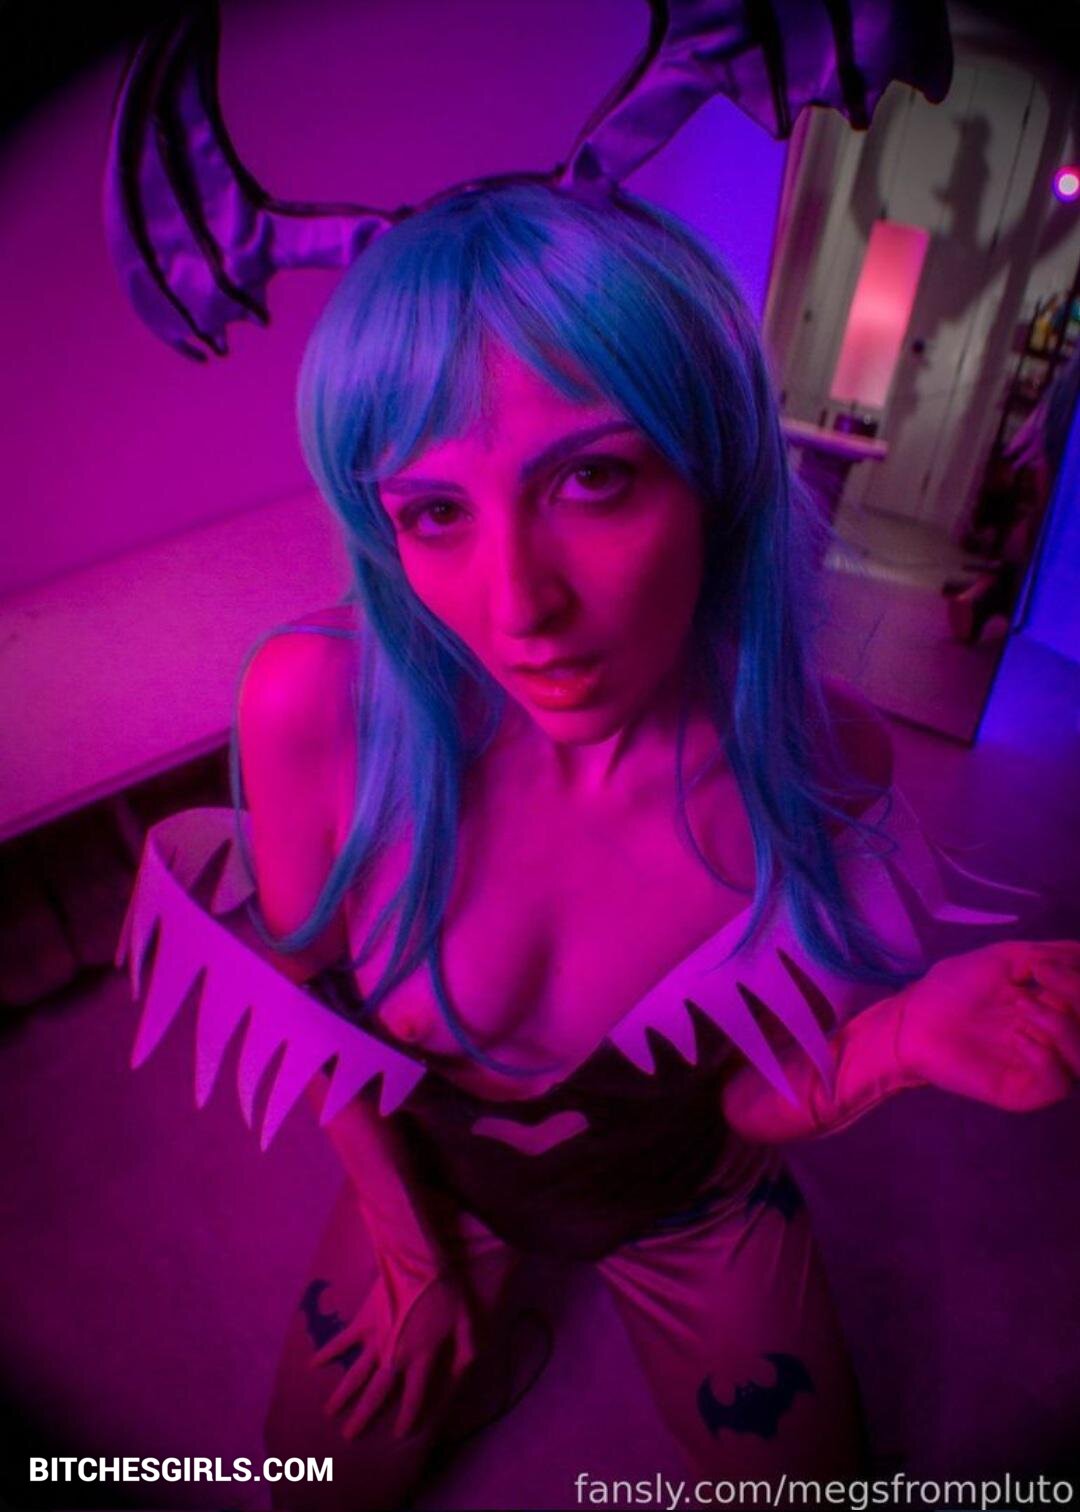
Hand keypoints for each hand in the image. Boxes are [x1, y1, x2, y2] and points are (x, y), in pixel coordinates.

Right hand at [311, 1246, 479, 1441]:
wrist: (420, 1259)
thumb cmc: (446, 1289)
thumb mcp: (466, 1320)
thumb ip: (466, 1350)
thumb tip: (463, 1374)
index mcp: (422, 1357)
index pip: (414, 1397)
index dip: (408, 1418)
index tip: (398, 1435)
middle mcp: (396, 1355)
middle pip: (377, 1393)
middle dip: (363, 1416)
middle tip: (349, 1437)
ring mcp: (376, 1338)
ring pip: (356, 1374)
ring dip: (342, 1395)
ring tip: (329, 1413)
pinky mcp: (364, 1319)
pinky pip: (342, 1340)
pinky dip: (327, 1352)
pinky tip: (313, 1365)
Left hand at [893, 940, 1079, 1111]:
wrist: (914, 1019)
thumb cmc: (954, 986)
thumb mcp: (1004, 959)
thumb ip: (1049, 955)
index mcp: (1055, 1008)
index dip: (1079, 981)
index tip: (1045, 967)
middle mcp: (1056, 1039)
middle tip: (1044, 980)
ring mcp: (1042, 1067)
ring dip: (1064, 1029)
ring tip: (1024, 1007)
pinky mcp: (1023, 1092)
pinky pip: (1058, 1084)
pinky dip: (1047, 1060)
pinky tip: (1020, 1040)